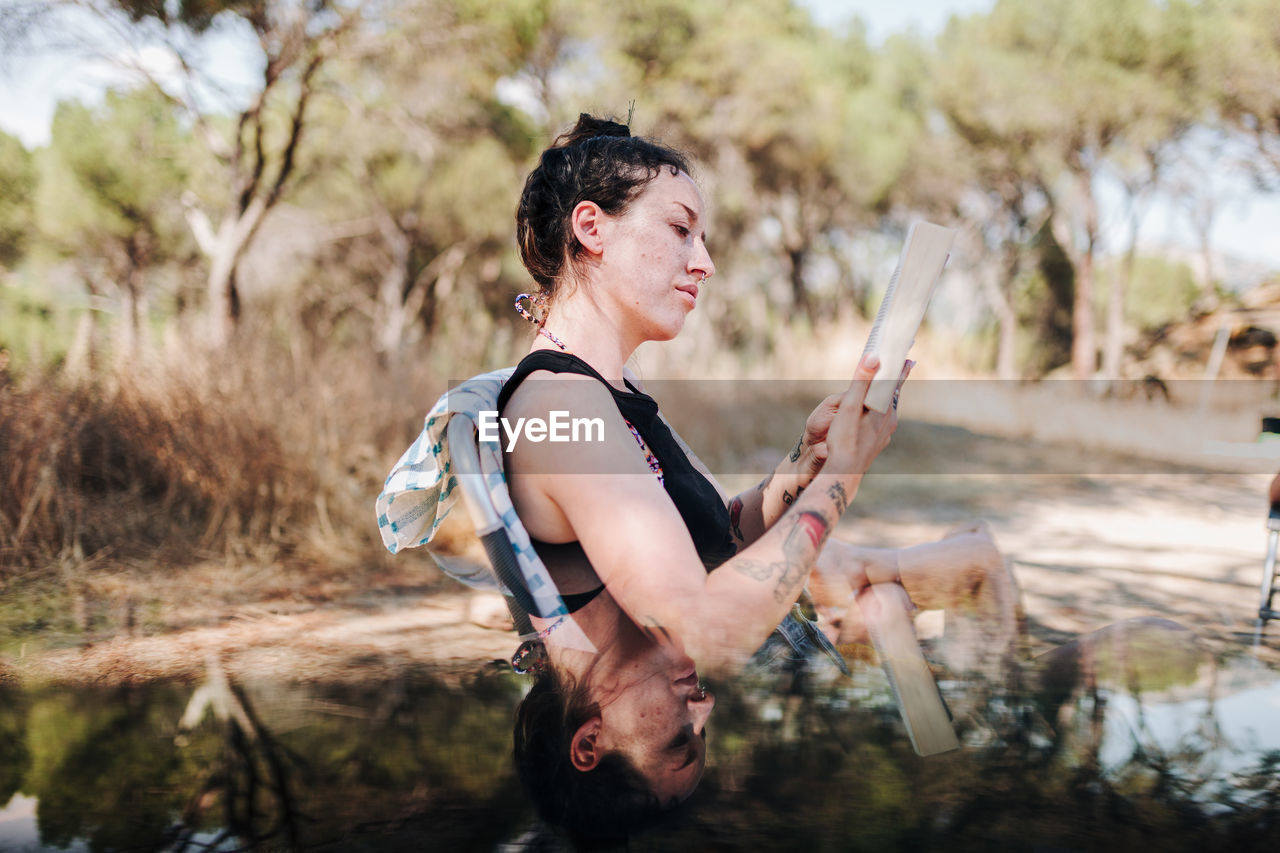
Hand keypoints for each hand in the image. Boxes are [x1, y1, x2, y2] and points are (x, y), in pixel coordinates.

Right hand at [793, 359, 911, 478]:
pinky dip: (876, 413)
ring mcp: (884, 434)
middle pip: (891, 396)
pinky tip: (869, 416)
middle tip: (894, 368)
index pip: (895, 384)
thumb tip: (874, 356)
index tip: (908, 357)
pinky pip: (879, 423)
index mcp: (885, 410)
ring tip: (882, 390)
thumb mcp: (850, 406)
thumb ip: (861, 381)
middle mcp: (889, 422)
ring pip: (885, 411)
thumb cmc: (845, 439)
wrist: (844, 473)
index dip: (900, 370)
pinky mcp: (877, 443)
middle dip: (891, 382)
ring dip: (883, 399)